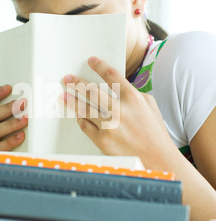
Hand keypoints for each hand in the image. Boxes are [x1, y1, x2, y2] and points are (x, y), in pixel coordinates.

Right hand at [0, 85, 27, 150]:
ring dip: (10, 123)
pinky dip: (9, 141)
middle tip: (23, 103)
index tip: (8, 87)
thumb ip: (7, 128)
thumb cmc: (1, 157)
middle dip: (7, 108)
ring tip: (25, 119)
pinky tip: (20, 136)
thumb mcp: (1, 141)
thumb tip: (24, 111)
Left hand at [62, 57, 176, 169]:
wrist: (157, 159)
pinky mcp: (103, 141)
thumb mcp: (149, 106)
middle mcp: (120, 110)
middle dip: (77, 83)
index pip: (112, 75)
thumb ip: (132, 94)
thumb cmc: (154, 132)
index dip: (99, 66)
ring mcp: (110, 126)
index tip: (91, 61)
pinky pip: (86, 126)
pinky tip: (77, 114)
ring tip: (64, 95)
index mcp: (133, 98)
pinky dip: (81, 119)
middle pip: (92, 91)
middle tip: (68, 79)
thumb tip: (115, 87)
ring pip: (85, 108)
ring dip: (72, 100)